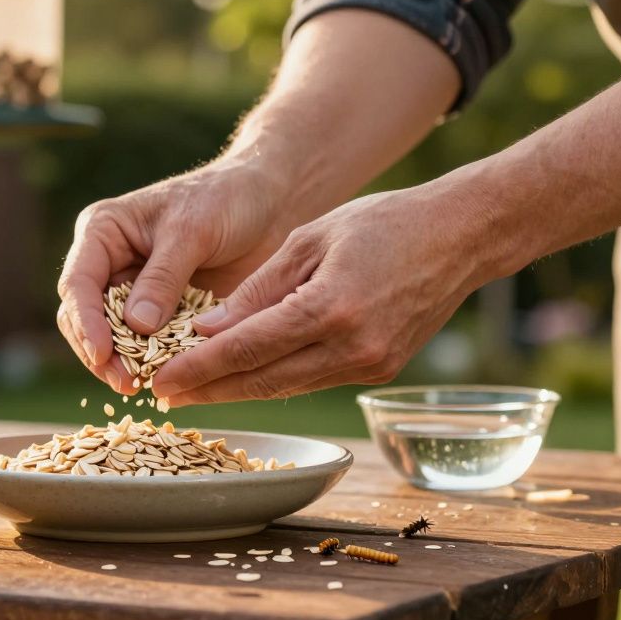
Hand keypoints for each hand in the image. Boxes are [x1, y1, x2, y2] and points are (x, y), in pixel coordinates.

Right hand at [56, 158, 291, 391]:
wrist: (267, 202)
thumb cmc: (224, 199)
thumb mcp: (191, 231)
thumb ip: (163, 277)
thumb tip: (136, 326)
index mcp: (103, 233)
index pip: (78, 283)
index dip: (85, 322)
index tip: (102, 353)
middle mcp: (109, 264)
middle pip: (84, 318)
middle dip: (100, 353)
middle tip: (126, 382)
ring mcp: (133, 291)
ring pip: (110, 337)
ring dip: (121, 364)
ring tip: (141, 387)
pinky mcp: (161, 313)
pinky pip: (146, 345)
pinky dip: (151, 363)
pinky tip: (165, 380)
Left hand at [151, 184, 499, 404]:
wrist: (462, 236)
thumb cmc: (382, 223)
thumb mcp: (308, 240)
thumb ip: (256, 291)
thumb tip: (205, 332)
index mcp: (329, 307)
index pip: (246, 349)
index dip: (197, 368)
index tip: (158, 380)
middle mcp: (352, 347)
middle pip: (262, 380)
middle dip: (207, 391)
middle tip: (162, 396)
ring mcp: (370, 365)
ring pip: (286, 387)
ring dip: (236, 391)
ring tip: (192, 391)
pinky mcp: (380, 371)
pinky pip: (313, 381)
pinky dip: (274, 380)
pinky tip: (242, 378)